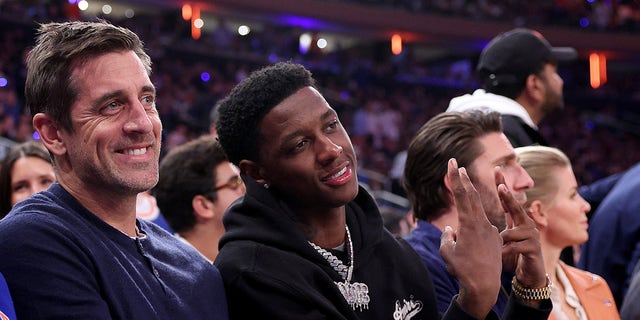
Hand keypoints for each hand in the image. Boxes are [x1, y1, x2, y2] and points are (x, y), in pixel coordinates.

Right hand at [440, 158, 501, 318]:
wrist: (484, 285)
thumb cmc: (462, 270)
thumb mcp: (447, 252)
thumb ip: (447, 238)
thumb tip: (450, 231)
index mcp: (469, 224)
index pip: (462, 195)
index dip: (455, 178)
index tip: (452, 163)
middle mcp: (481, 223)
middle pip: (472, 196)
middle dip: (463, 180)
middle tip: (457, 165)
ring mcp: (490, 230)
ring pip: (478, 209)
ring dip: (471, 196)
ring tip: (465, 183)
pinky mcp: (495, 239)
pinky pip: (483, 225)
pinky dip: (475, 219)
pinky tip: (470, 227)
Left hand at [497, 168, 546, 289]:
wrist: (530, 274)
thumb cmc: (513, 254)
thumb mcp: (502, 239)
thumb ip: (492, 228)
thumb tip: (475, 218)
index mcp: (516, 220)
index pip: (508, 200)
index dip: (503, 185)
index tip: (496, 169)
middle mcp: (526, 224)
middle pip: (516, 207)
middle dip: (508, 197)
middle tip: (500, 187)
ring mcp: (532, 235)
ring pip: (512, 232)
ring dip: (503, 240)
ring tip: (498, 249)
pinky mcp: (534, 248)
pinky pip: (515, 247)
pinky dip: (506, 251)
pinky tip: (501, 256)